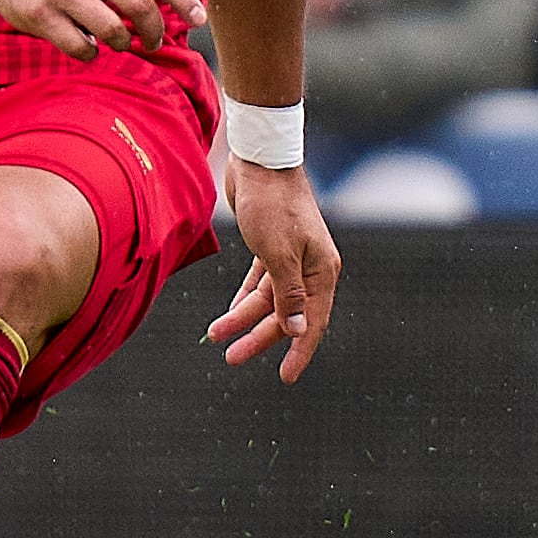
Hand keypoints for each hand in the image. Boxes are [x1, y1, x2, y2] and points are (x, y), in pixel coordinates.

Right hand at [0, 0, 203, 60]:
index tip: (198, 19)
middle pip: (141, 6)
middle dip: (155, 31)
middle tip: (154, 40)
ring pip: (113, 32)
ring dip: (123, 43)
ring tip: (118, 40)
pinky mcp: (41, 16)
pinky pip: (81, 48)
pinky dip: (92, 53)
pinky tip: (88, 45)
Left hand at [208, 159, 340, 383]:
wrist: (259, 158)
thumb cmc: (272, 202)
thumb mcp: (278, 252)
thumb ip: (287, 294)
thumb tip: (297, 329)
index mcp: (322, 270)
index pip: (313, 322)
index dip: (299, 351)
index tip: (285, 378)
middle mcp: (310, 268)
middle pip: (286, 315)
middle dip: (258, 338)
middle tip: (230, 357)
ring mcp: (291, 258)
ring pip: (268, 301)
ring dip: (242, 318)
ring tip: (215, 336)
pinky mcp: (271, 248)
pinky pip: (259, 284)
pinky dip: (243, 299)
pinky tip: (229, 314)